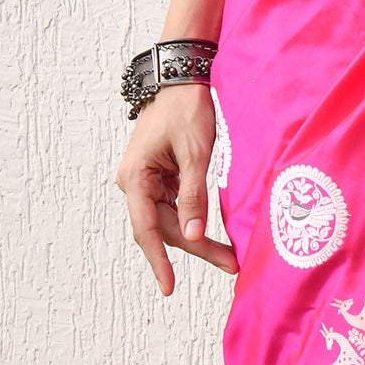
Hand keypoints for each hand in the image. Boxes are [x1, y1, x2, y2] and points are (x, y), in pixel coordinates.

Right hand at [114, 83, 237, 295]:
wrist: (181, 77)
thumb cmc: (186, 109)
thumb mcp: (195, 153)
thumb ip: (194, 196)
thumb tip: (194, 236)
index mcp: (135, 178)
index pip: (147, 229)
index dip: (159, 261)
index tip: (169, 287)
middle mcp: (134, 183)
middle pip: (164, 228)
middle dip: (196, 248)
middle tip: (230, 264)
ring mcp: (145, 181)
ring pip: (170, 221)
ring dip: (197, 237)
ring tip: (227, 255)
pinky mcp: (159, 177)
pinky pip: (174, 207)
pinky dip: (194, 220)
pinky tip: (214, 233)